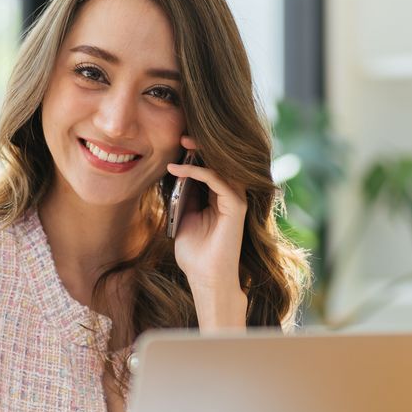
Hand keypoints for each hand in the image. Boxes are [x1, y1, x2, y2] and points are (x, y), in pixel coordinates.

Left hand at [167, 136, 247, 328]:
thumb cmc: (194, 253)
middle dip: (200, 146)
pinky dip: (196, 171)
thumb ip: (183, 196)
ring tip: (180, 143)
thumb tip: (175, 172)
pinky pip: (216, 180)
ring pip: (221, 166)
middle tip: (181, 134)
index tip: (176, 143)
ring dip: (200, 153)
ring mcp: (235, 200)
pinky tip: (177, 170)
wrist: (205, 278)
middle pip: (219, 162)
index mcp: (219, 198)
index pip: (210, 167)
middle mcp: (231, 196)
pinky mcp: (235, 206)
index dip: (195, 154)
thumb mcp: (182, 217)